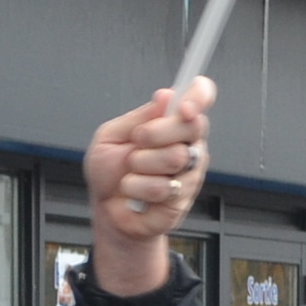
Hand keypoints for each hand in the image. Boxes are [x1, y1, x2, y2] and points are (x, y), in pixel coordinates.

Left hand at [82, 78, 214, 231]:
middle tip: (137, 142)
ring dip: (141, 165)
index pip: (200, 97)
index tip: (184, 106)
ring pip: (177, 158)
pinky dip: (138, 188)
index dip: (199, 96)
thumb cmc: (109, 173)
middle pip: (193, 127)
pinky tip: (135, 192)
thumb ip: (139, 117)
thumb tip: (165, 96)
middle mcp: (188, 144)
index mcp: (173, 123)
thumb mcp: (111, 137)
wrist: (105, 209)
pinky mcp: (183, 199)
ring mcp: (190, 172)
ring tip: (132, 172)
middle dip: (155, 133)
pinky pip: (164, 188)